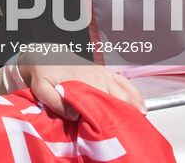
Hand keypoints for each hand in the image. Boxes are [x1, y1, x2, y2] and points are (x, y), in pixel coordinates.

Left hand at [20, 59, 144, 117]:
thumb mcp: (42, 89)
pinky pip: (125, 82)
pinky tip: (140, 106)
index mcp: (86, 81)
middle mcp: (99, 76)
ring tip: (142, 119)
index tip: (120, 126)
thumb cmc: (43, 75)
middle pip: (121, 96)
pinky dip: (134, 94)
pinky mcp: (105, 72)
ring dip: (135, 104)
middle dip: (129, 112)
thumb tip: (75, 114)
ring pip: (126, 89)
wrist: (43, 56)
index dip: (115, 114)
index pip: (107, 100)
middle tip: (135, 128)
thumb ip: (56, 102)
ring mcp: (104, 73)